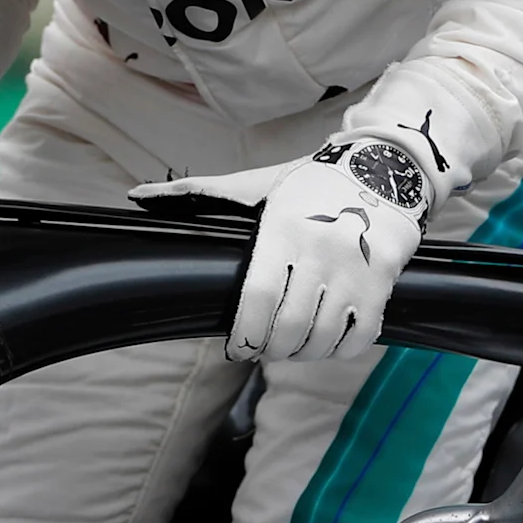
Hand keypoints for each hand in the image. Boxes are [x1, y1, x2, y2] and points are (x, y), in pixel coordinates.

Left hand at [134, 138, 431, 361]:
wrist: (385, 168)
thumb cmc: (310, 182)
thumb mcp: (257, 183)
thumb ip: (200, 192)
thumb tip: (137, 194)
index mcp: (285, 228)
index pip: (258, 297)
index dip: (244, 334)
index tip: (235, 346)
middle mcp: (323, 253)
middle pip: (290, 328)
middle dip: (269, 349)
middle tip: (260, 348)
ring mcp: (357, 272)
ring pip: (322, 339)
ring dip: (301, 354)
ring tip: (289, 345)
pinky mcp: (383, 285)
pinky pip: (358, 340)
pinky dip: (337, 351)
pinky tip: (325, 341)